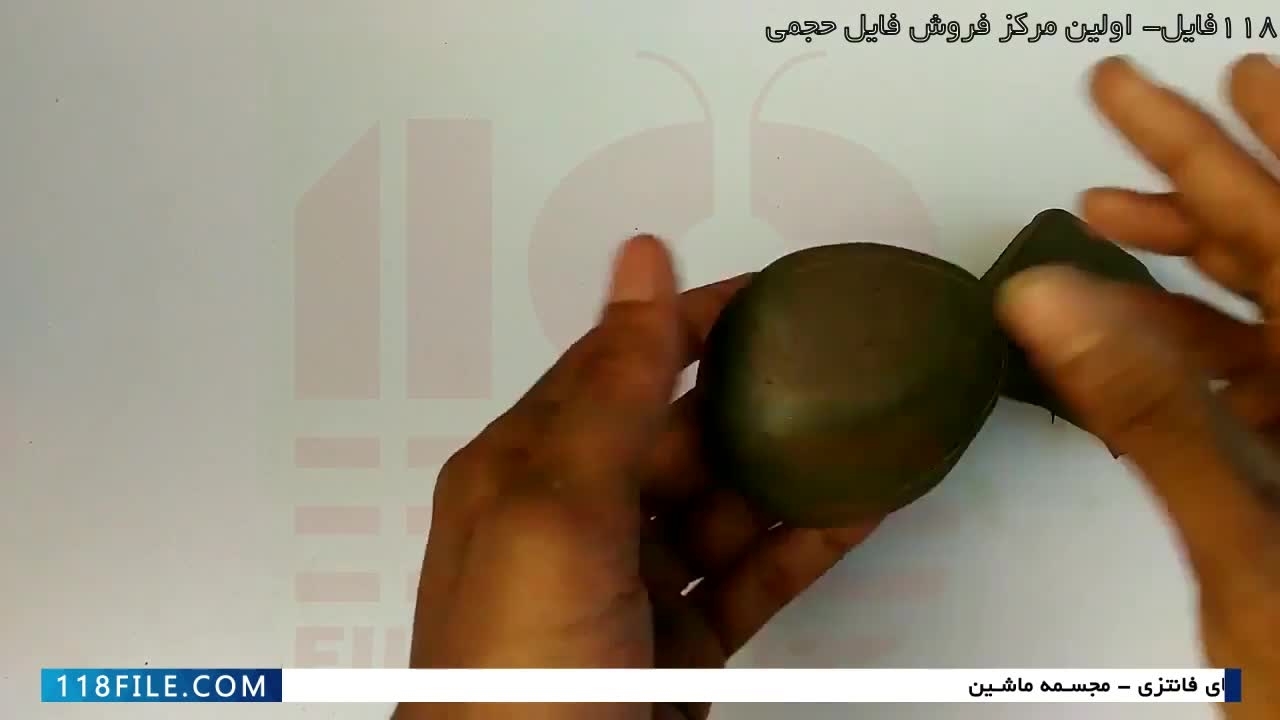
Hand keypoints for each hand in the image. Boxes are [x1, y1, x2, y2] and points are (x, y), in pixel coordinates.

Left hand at [395, 236, 881, 719]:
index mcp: (527, 470)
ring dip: (793, 472)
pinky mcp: (676, 645)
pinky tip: (858, 509)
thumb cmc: (519, 667)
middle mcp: (576, 519)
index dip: (693, 322)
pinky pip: (748, 576)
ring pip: (724, 506)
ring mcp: (629, 585)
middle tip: (840, 363)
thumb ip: (611, 385)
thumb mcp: (560, 508)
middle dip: (756, 400)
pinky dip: (802, 544)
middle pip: (681, 435)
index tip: (773, 292)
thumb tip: (641, 259)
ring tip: (866, 430)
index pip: (619, 364)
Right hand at [997, 54, 1279, 718]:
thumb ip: (1151, 409)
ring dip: (1180, 251)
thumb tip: (1054, 300)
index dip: (1217, 149)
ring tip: (1116, 200)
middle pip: (1277, 245)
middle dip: (1201, 169)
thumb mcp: (1239, 538)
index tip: (1167, 86)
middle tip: (1139, 106)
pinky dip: (1170, 334)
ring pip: (1255, 301)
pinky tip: (1119, 315)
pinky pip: (1235, 366)